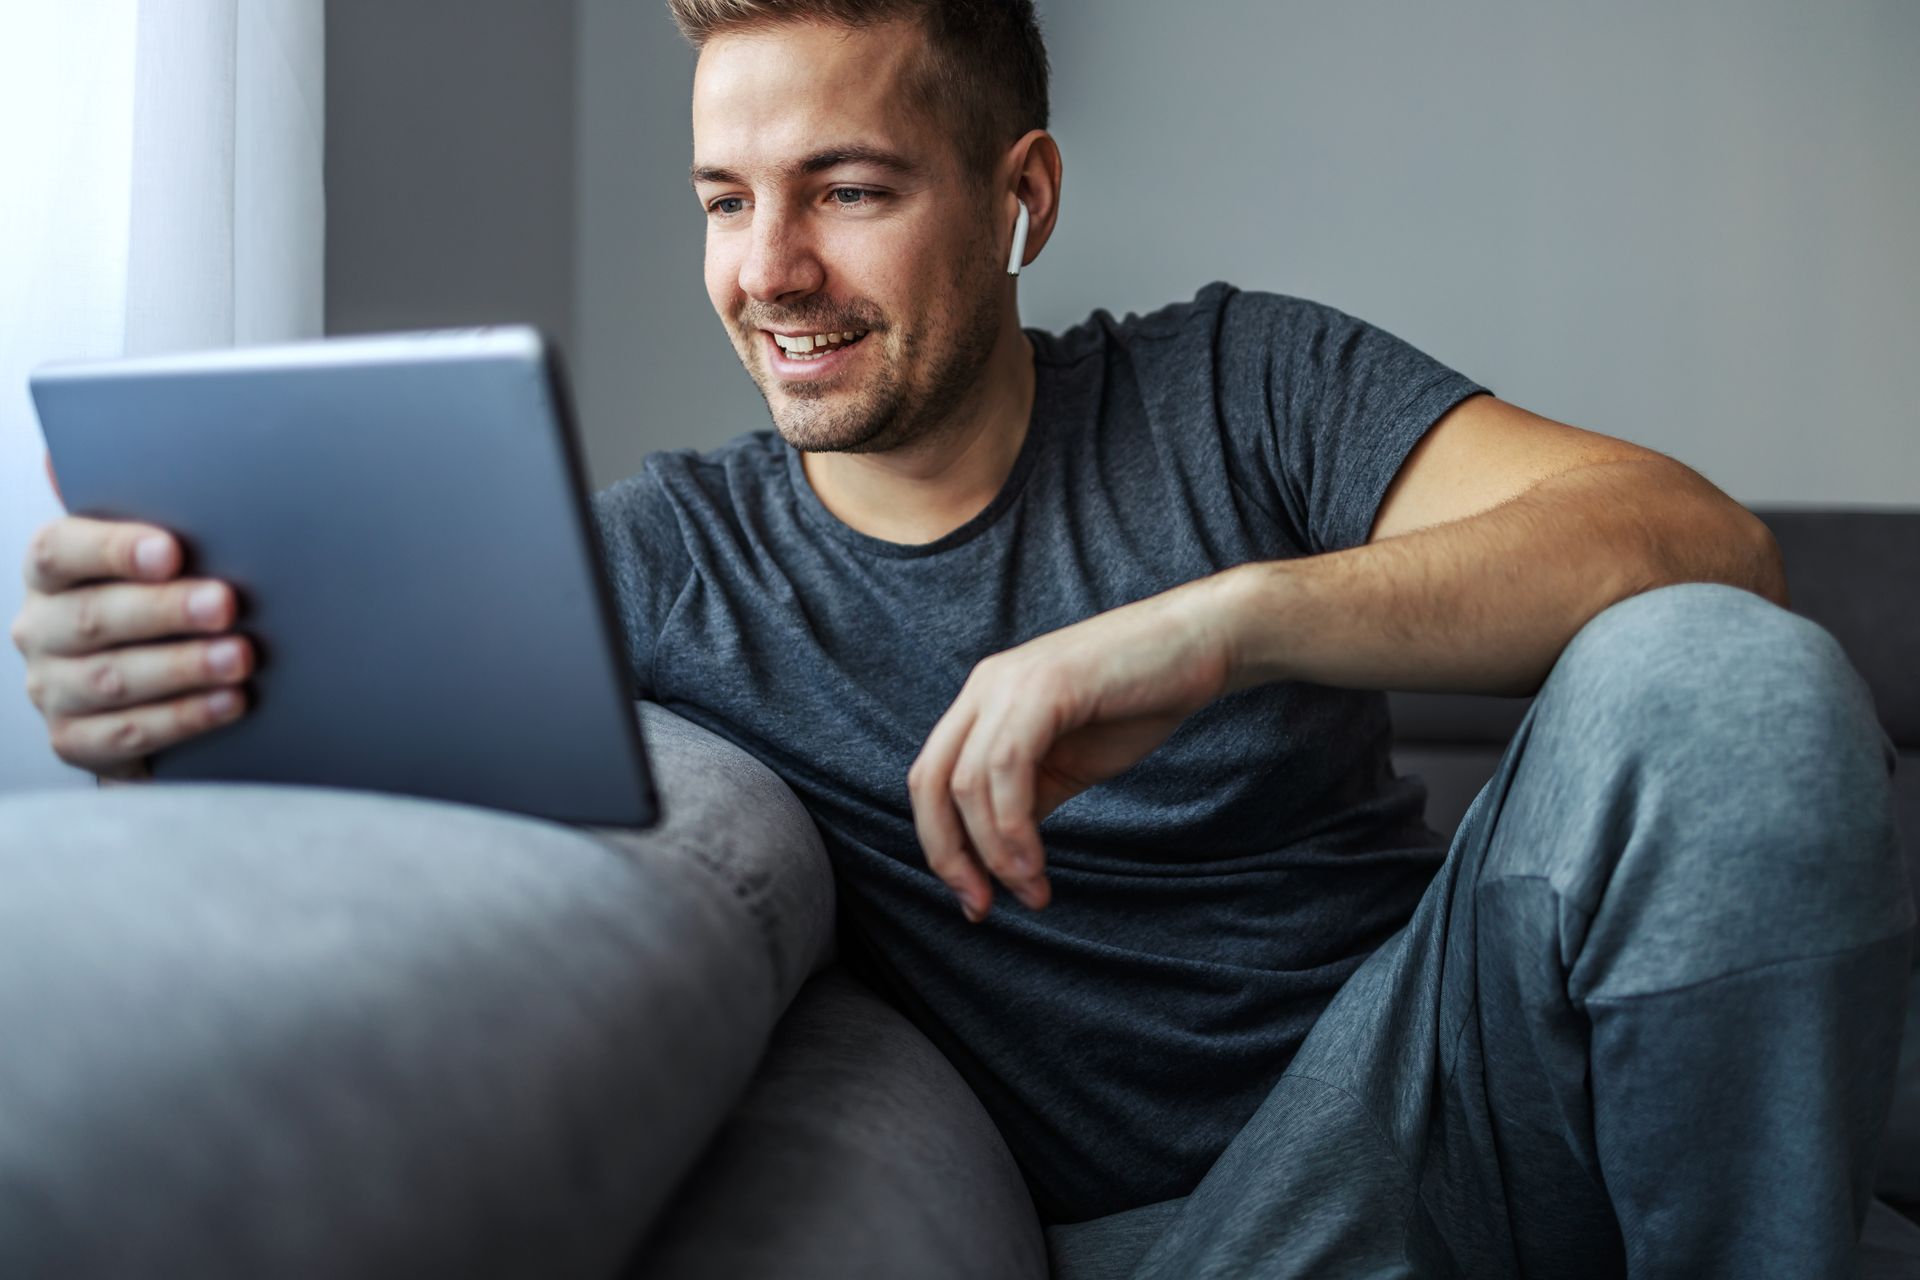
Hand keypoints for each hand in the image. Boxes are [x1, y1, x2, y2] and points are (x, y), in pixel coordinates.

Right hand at [11, 515, 253, 779]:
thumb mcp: (155, 579)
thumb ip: (174, 559)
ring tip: (238, 658)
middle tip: (224, 605)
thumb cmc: (154, 617)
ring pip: (113, 678)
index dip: (112, 549)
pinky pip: (129, 731)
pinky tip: (228, 702)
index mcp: (51, 576)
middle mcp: (41, 630)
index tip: (170, 551)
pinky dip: (184, 717)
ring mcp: (52, 688)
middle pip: (94, 616)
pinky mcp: (74, 739)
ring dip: (183, 667)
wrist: (137, 698)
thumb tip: (234, 537)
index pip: (60, 551)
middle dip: (165, 610)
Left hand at [907, 576, 1236, 921]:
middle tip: (980, 906)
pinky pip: (1006, 767)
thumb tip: (997, 856)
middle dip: (948, 855)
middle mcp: (984, 688)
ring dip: (993, 852)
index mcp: (983, 704)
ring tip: (1030, 889)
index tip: (974, 898)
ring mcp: (1010, 683)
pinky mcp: (1045, 686)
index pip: (933, 781)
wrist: (1201, 644)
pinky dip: (1013, 826)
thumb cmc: (1140, 700)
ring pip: (967, 783)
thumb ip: (1027, 799)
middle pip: (930, 782)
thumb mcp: (1069, 762)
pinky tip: (1036, 862)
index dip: (943, 846)